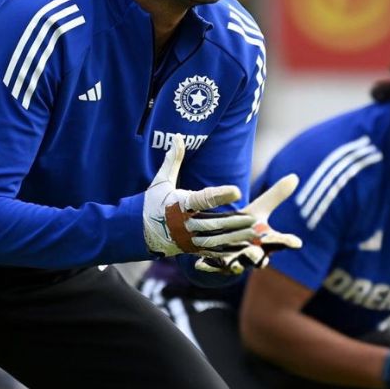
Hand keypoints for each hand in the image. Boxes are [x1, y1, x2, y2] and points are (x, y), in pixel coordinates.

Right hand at [142, 135, 257, 258]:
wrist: (137, 232)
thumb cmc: (152, 203)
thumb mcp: (160, 181)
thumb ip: (173, 160)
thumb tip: (178, 136)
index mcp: (178, 204)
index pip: (202, 199)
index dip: (220, 195)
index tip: (237, 191)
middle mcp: (183, 223)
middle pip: (212, 223)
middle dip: (233, 222)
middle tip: (253, 218)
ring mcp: (187, 239)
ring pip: (215, 240)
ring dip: (235, 236)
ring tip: (253, 232)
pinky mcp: (190, 250)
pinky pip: (212, 252)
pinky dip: (228, 250)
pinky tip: (244, 247)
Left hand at [193, 174, 302, 274]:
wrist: (224, 245)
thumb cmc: (245, 227)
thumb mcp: (259, 210)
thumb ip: (275, 196)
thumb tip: (295, 176)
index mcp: (265, 243)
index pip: (279, 242)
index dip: (287, 242)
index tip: (296, 242)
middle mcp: (253, 255)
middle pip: (257, 258)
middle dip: (256, 256)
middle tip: (256, 252)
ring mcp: (235, 261)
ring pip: (237, 266)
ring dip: (235, 264)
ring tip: (233, 263)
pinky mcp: (217, 266)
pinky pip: (212, 267)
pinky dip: (208, 266)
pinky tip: (199, 264)